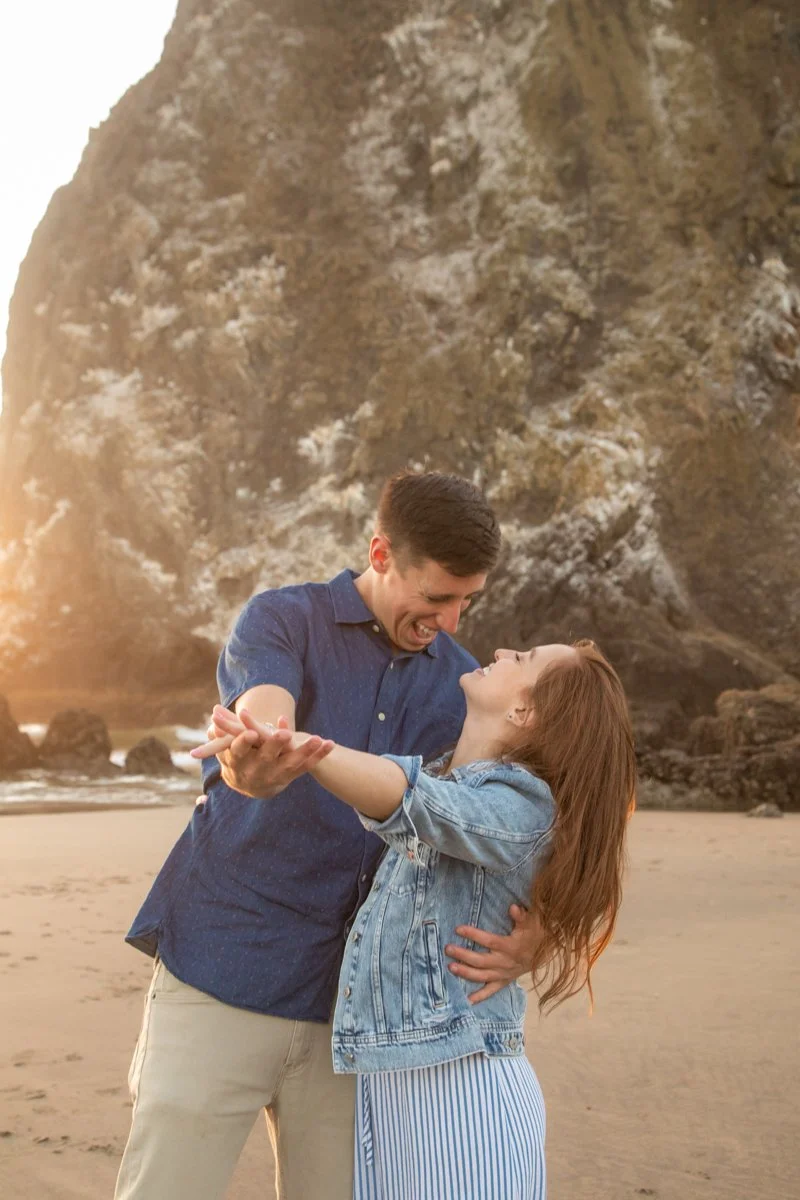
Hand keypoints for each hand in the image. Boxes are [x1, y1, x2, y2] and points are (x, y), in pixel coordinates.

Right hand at [190, 707, 333, 799]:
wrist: (251, 785)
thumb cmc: (237, 758)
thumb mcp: (226, 747)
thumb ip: (223, 732)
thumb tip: (214, 715)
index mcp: (237, 761)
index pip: (238, 751)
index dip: (244, 742)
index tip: (250, 732)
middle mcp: (256, 770)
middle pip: (266, 757)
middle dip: (276, 745)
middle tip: (285, 733)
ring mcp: (274, 774)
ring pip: (290, 762)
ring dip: (304, 750)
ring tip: (316, 738)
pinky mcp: (290, 776)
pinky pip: (306, 766)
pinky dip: (319, 755)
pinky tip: (330, 743)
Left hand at [444, 904, 542, 1004]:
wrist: (544, 954)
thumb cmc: (534, 935)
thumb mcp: (532, 923)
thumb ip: (521, 916)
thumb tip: (513, 907)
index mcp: (510, 947)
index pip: (489, 941)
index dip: (473, 935)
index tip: (458, 929)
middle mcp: (505, 962)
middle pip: (481, 960)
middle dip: (463, 955)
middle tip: (448, 949)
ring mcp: (503, 974)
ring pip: (482, 976)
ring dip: (465, 973)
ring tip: (450, 967)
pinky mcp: (504, 981)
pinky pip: (491, 991)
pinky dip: (480, 996)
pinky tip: (467, 1000)